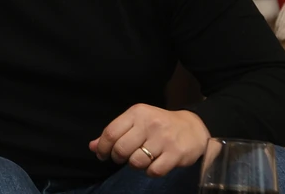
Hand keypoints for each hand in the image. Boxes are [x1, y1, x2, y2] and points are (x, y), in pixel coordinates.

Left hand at [89, 104, 209, 177]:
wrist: (193, 127)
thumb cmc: (159, 125)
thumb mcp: (136, 122)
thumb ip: (114, 133)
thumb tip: (92, 147)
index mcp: (137, 113)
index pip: (110, 133)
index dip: (103, 148)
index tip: (103, 155)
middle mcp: (149, 124)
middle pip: (121, 149)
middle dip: (118, 158)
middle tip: (124, 158)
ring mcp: (163, 139)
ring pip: (136, 162)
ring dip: (135, 165)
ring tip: (142, 159)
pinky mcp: (176, 154)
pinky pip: (153, 171)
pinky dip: (150, 172)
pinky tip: (154, 164)